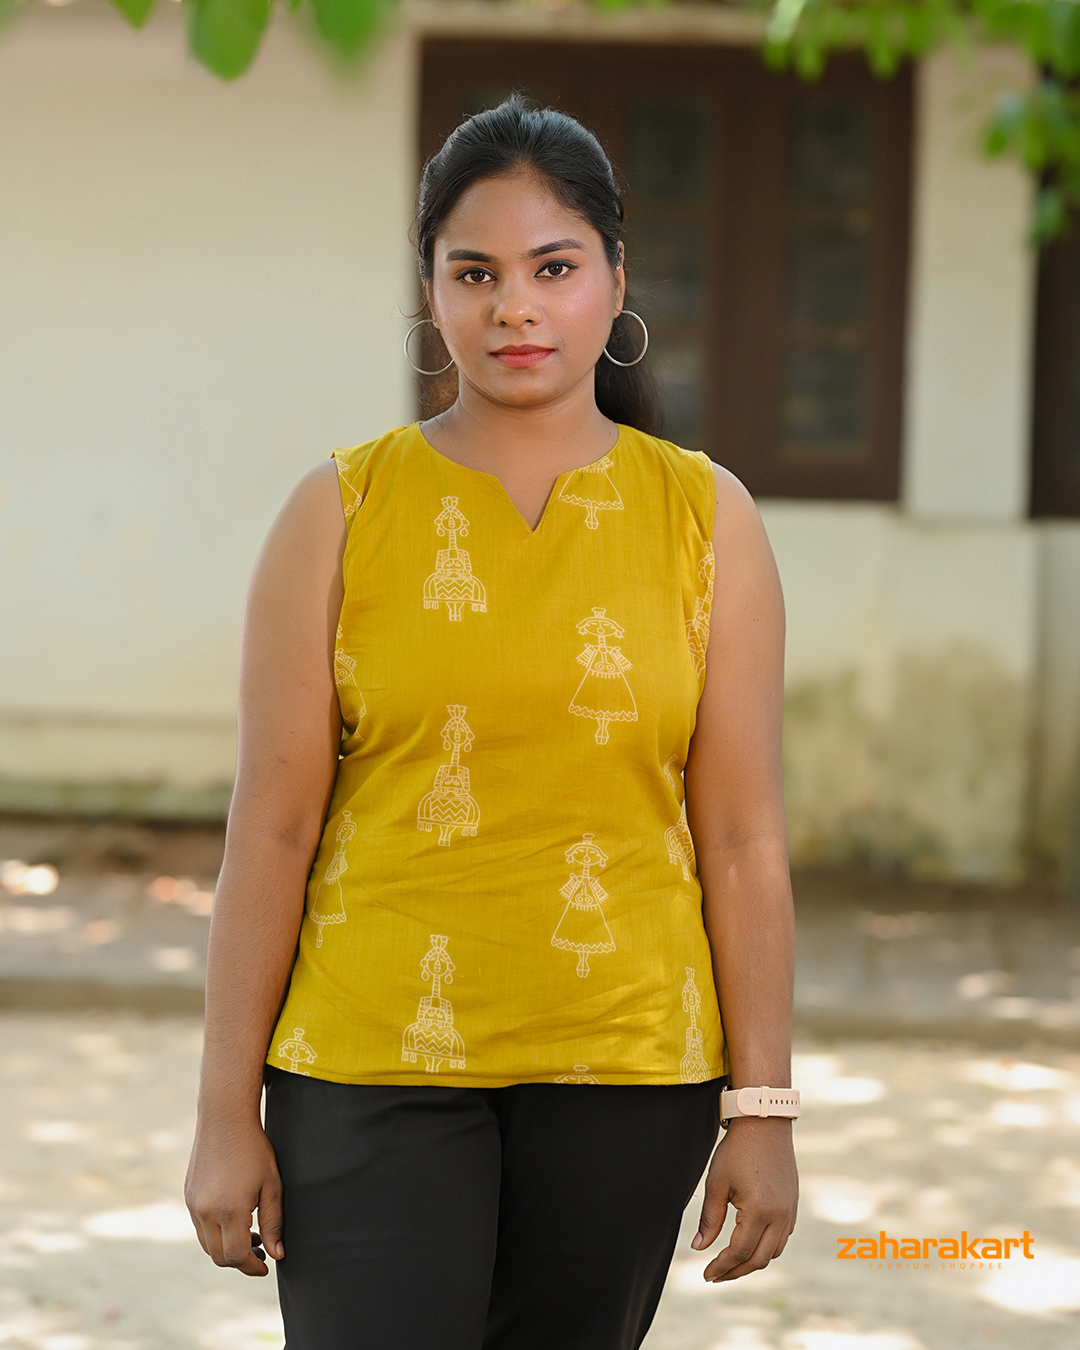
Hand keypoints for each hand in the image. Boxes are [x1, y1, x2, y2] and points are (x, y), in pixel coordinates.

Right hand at [185, 1116, 283, 1276]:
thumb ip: (273, 1223)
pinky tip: (235, 1220)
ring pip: (207, 1244)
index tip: (266, 1265)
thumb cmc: (254, 1150)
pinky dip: (216, 1233)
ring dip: (227, 1248)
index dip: (253, 1266)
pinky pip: (200, 1227)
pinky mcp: (188, 1197)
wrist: (224, 1119)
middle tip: (261, 1252)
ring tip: (251, 1236)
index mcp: (229, 1211)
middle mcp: (206, 1212)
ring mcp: (193, 1205)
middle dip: (240, 1261)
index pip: (237, 1256)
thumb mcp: (271, 1185)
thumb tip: (277, 1254)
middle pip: (220, 1256)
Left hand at [691, 1116, 797, 1281]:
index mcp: (759, 1211)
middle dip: (736, 1271)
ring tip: (731, 1262)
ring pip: (774, 1251)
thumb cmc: (737, 1150)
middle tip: (716, 1275)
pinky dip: (767, 1246)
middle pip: (759, 1259)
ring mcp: (789, 1210)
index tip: (706, 1274)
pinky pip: (783, 1236)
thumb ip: (709, 1219)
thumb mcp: (717, 1183)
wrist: (765, 1123)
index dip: (721, 1266)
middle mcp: (779, 1215)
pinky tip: (751, 1242)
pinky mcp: (793, 1204)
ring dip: (753, 1261)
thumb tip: (698, 1247)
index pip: (739, 1252)